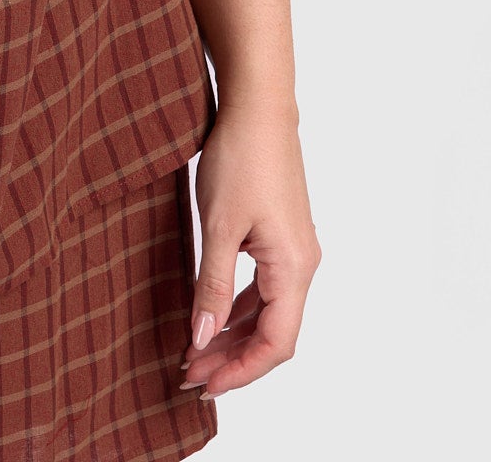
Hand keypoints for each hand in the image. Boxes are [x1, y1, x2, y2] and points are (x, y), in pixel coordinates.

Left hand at [181, 102, 320, 399]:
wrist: (257, 106)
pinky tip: (210, 315)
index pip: (276, 343)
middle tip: (189, 374)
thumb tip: (201, 339)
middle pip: (273, 333)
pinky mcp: (280, 235)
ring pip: (267, 311)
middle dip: (232, 358)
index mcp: (294, 268)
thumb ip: (211, 286)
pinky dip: (236, 306)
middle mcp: (302, 265)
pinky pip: (262, 287)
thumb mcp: (219, 225)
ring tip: (194, 352)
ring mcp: (293, 250)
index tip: (204, 384)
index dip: (241, 370)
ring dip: (232, 334)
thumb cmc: (240, 158)